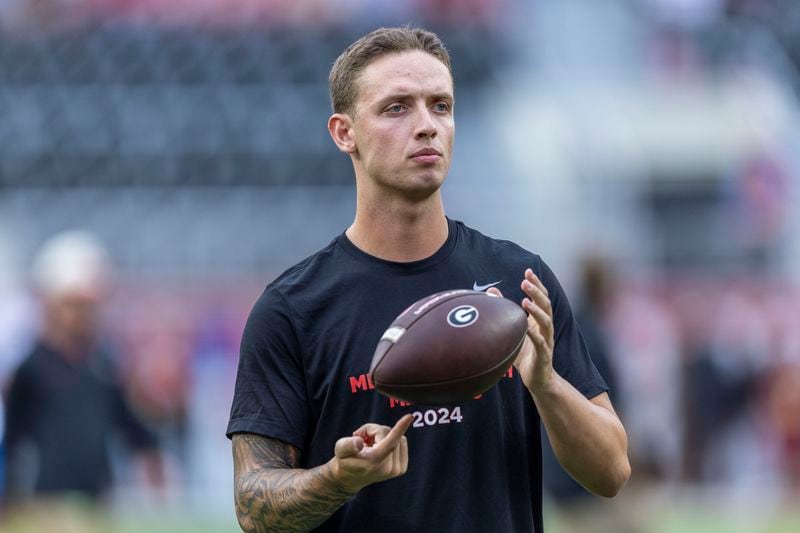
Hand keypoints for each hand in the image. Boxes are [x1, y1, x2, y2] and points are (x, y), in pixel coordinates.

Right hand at [328, 414, 412, 492]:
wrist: (350, 478)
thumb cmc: (345, 459)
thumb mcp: (340, 449)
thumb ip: (347, 445)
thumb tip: (359, 442)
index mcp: (374, 462)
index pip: (390, 443)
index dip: (400, 427)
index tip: (410, 416)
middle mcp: (388, 468)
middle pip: (388, 433)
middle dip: (375, 431)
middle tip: (362, 438)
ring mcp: (396, 470)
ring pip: (398, 436)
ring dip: (384, 436)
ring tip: (370, 445)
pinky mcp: (402, 469)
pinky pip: (402, 443)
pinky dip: (392, 441)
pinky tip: (380, 449)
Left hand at [487, 268, 554, 394]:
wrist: (538, 379)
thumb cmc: (525, 353)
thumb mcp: (513, 330)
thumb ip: (505, 312)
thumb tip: (491, 291)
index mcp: (539, 320)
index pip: (541, 298)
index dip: (536, 284)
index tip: (528, 271)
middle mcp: (545, 327)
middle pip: (545, 305)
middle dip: (537, 292)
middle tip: (526, 281)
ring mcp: (546, 340)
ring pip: (546, 322)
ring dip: (536, 310)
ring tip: (525, 301)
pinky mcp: (543, 354)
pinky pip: (541, 343)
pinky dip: (534, 335)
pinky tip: (527, 328)